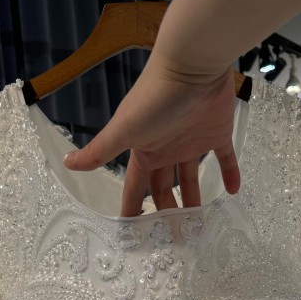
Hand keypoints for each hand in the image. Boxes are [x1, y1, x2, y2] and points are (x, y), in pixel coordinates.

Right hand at [63, 56, 239, 216]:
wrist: (193, 64)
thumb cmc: (155, 97)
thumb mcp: (124, 130)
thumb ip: (100, 151)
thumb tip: (67, 163)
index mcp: (144, 150)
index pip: (136, 185)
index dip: (133, 206)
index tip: (133, 229)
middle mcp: (166, 148)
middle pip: (164, 186)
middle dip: (166, 209)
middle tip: (172, 234)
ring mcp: (191, 140)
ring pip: (192, 177)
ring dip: (195, 198)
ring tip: (199, 223)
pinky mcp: (216, 132)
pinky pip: (224, 158)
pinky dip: (230, 173)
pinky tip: (233, 191)